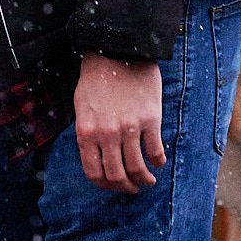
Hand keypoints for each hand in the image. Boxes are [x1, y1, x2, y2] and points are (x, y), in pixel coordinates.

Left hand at [74, 53, 165, 192]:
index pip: (94, 172)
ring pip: (137, 168)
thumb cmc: (97, 78)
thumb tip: (97, 157)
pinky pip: (155, 150)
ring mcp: (129, 128)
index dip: (105, 185)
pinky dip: (158, 161)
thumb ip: (87, 133)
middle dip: (125, 187)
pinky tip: (158, 162)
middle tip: (133, 188)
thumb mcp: (81, 107)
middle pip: (117, 175)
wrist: (117, 51)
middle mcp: (107, 134)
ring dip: (144, 180)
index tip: (113, 186)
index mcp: (86, 132)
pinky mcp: (150, 120)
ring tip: (148, 180)